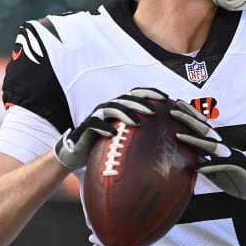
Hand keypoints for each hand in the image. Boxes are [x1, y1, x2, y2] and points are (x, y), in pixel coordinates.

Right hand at [53, 88, 167, 170]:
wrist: (78, 152)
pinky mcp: (86, 127)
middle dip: (141, 103)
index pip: (136, 94)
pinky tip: (114, 133)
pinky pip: (95, 124)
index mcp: (119, 106)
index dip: (150, 92)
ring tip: (138, 122)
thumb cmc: (105, 144)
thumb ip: (141, 130)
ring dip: (126, 113)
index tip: (166, 97)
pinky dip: (104, 127)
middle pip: (126, 99)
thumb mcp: (125, 135)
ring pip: (112, 108)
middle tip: (154, 111)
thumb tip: (168, 132)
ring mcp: (97, 116)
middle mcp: (108, 107)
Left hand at [171, 101, 245, 203]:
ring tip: (178, 136)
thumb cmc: (235, 176)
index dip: (190, 115)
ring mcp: (230, 156)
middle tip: (173, 111)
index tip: (176, 105)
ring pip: (210, 145)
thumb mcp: (214, 168)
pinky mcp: (236, 167)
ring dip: (194, 140)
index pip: (202, 127)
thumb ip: (202, 159)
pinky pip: (220, 165)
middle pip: (204, 130)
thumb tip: (185, 155)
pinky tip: (197, 168)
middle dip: (189, 119)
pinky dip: (209, 166)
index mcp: (218, 145)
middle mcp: (223, 147)